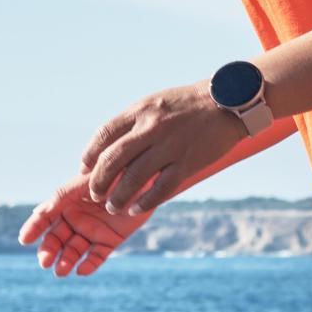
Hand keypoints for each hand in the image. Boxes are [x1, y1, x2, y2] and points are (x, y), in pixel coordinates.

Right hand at [16, 173, 151, 277]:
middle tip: (44, 262)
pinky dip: (89, 265)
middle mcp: (76, 219)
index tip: (24, 239)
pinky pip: (97, 256)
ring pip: (74, 250)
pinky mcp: (110, 240)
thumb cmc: (112, 173)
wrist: (143, 177)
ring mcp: (93, 231)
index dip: (33, 228)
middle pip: (57, 239)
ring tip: (61, 270)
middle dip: (49, 251)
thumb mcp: (84, 182)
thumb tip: (39, 212)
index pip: (45, 218)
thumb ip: (62, 196)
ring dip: (66, 261)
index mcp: (66, 203)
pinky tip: (81, 271)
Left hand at [78, 78, 245, 213]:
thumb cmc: (186, 105)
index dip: (89, 155)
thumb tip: (106, 148)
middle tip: (94, 194)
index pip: (104, 135)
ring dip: (118, 197)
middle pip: (113, 160)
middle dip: (98, 182)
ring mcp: (171, 146)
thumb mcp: (154, 104)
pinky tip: (135, 209)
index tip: (84, 169)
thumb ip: (132, 124)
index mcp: (140, 111)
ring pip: (134, 178)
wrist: (227, 102)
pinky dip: (145, 202)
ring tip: (112, 207)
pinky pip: (161, 188)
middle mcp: (152, 127)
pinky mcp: (189, 162)